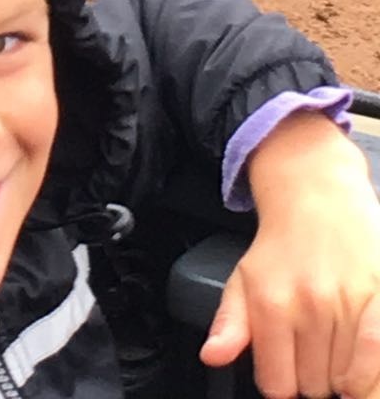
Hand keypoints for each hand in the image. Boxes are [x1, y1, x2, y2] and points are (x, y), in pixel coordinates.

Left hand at [200, 111, 379, 397]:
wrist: (318, 197)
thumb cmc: (281, 247)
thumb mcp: (243, 279)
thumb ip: (229, 323)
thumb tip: (212, 356)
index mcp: (270, 302)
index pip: (276, 385)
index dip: (280, 380)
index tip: (284, 364)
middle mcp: (308, 304)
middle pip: (312, 385)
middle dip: (310, 375)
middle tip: (310, 344)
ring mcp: (346, 302)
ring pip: (344, 379)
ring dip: (340, 371)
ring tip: (332, 342)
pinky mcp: (378, 298)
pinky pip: (376, 359)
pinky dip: (368, 374)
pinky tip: (358, 365)